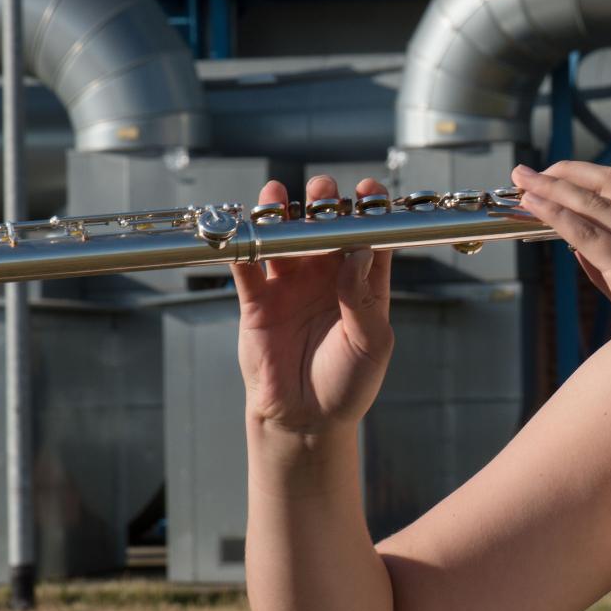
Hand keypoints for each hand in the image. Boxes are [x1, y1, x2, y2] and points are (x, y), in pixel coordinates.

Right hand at [232, 175, 394, 435]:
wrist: (305, 419)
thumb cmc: (349, 383)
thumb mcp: (370, 343)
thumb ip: (363, 298)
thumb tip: (361, 251)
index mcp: (363, 281)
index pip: (369, 235)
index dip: (369, 209)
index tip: (367, 190)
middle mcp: (327, 275)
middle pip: (324, 226)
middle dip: (323, 203)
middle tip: (321, 190)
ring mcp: (290, 284)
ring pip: (284, 237)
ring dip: (280, 214)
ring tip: (276, 196)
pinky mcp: (257, 300)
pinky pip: (246, 265)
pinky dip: (242, 245)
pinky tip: (240, 230)